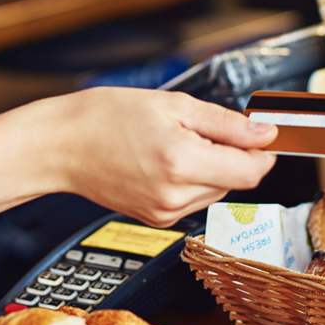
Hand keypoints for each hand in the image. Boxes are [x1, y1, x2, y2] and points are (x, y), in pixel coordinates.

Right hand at [0, 88, 276, 234]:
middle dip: (230, 154)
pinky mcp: (156, 219)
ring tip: (172, 142)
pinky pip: (192, 199)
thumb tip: (265, 133)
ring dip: (209, 168)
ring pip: (214, 190)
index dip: (262, 150)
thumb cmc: (104, 117)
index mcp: (182, 161)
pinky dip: (189, 179)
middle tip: (198, 127)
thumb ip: (226, 123)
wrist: (60, 145)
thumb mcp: (173, 104)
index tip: (258, 133)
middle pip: (235, 181)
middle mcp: (176, 195)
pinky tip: (161, 161)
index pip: (252, 171)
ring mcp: (165, 212)